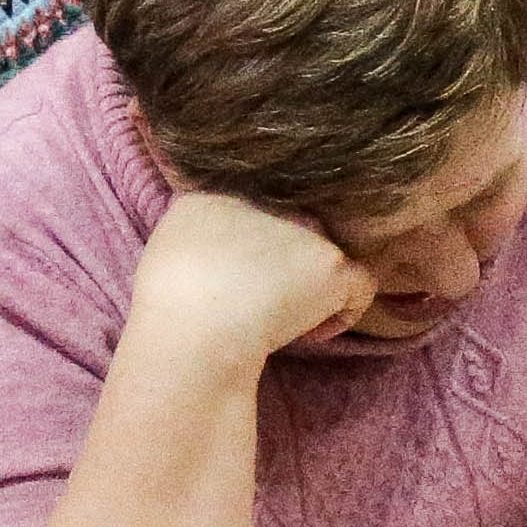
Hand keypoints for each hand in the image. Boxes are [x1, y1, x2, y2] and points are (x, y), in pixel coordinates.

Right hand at [134, 190, 372, 358]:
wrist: (196, 325)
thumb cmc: (169, 302)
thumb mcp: (167, 247)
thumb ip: (196, 230)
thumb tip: (220, 242)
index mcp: (217, 193)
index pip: (258, 209)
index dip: (260, 246)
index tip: (249, 279)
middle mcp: (267, 199)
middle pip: (295, 225)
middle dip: (290, 260)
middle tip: (271, 299)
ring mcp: (304, 225)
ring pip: (326, 253)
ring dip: (313, 284)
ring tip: (289, 316)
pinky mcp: (331, 261)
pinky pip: (359, 285)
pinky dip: (340, 313)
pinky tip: (310, 333)